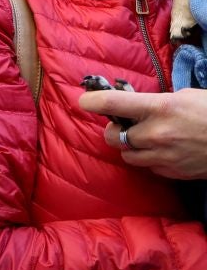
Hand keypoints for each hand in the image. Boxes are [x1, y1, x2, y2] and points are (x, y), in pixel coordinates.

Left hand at [79, 87, 206, 178]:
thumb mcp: (185, 96)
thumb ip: (156, 102)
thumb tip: (135, 107)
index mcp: (159, 108)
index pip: (113, 103)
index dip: (92, 101)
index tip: (84, 100)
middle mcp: (157, 133)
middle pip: (113, 137)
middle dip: (115, 130)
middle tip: (124, 124)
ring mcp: (164, 156)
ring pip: (127, 155)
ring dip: (131, 146)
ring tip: (146, 138)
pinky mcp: (173, 172)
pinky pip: (148, 167)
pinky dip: (149, 159)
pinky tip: (163, 151)